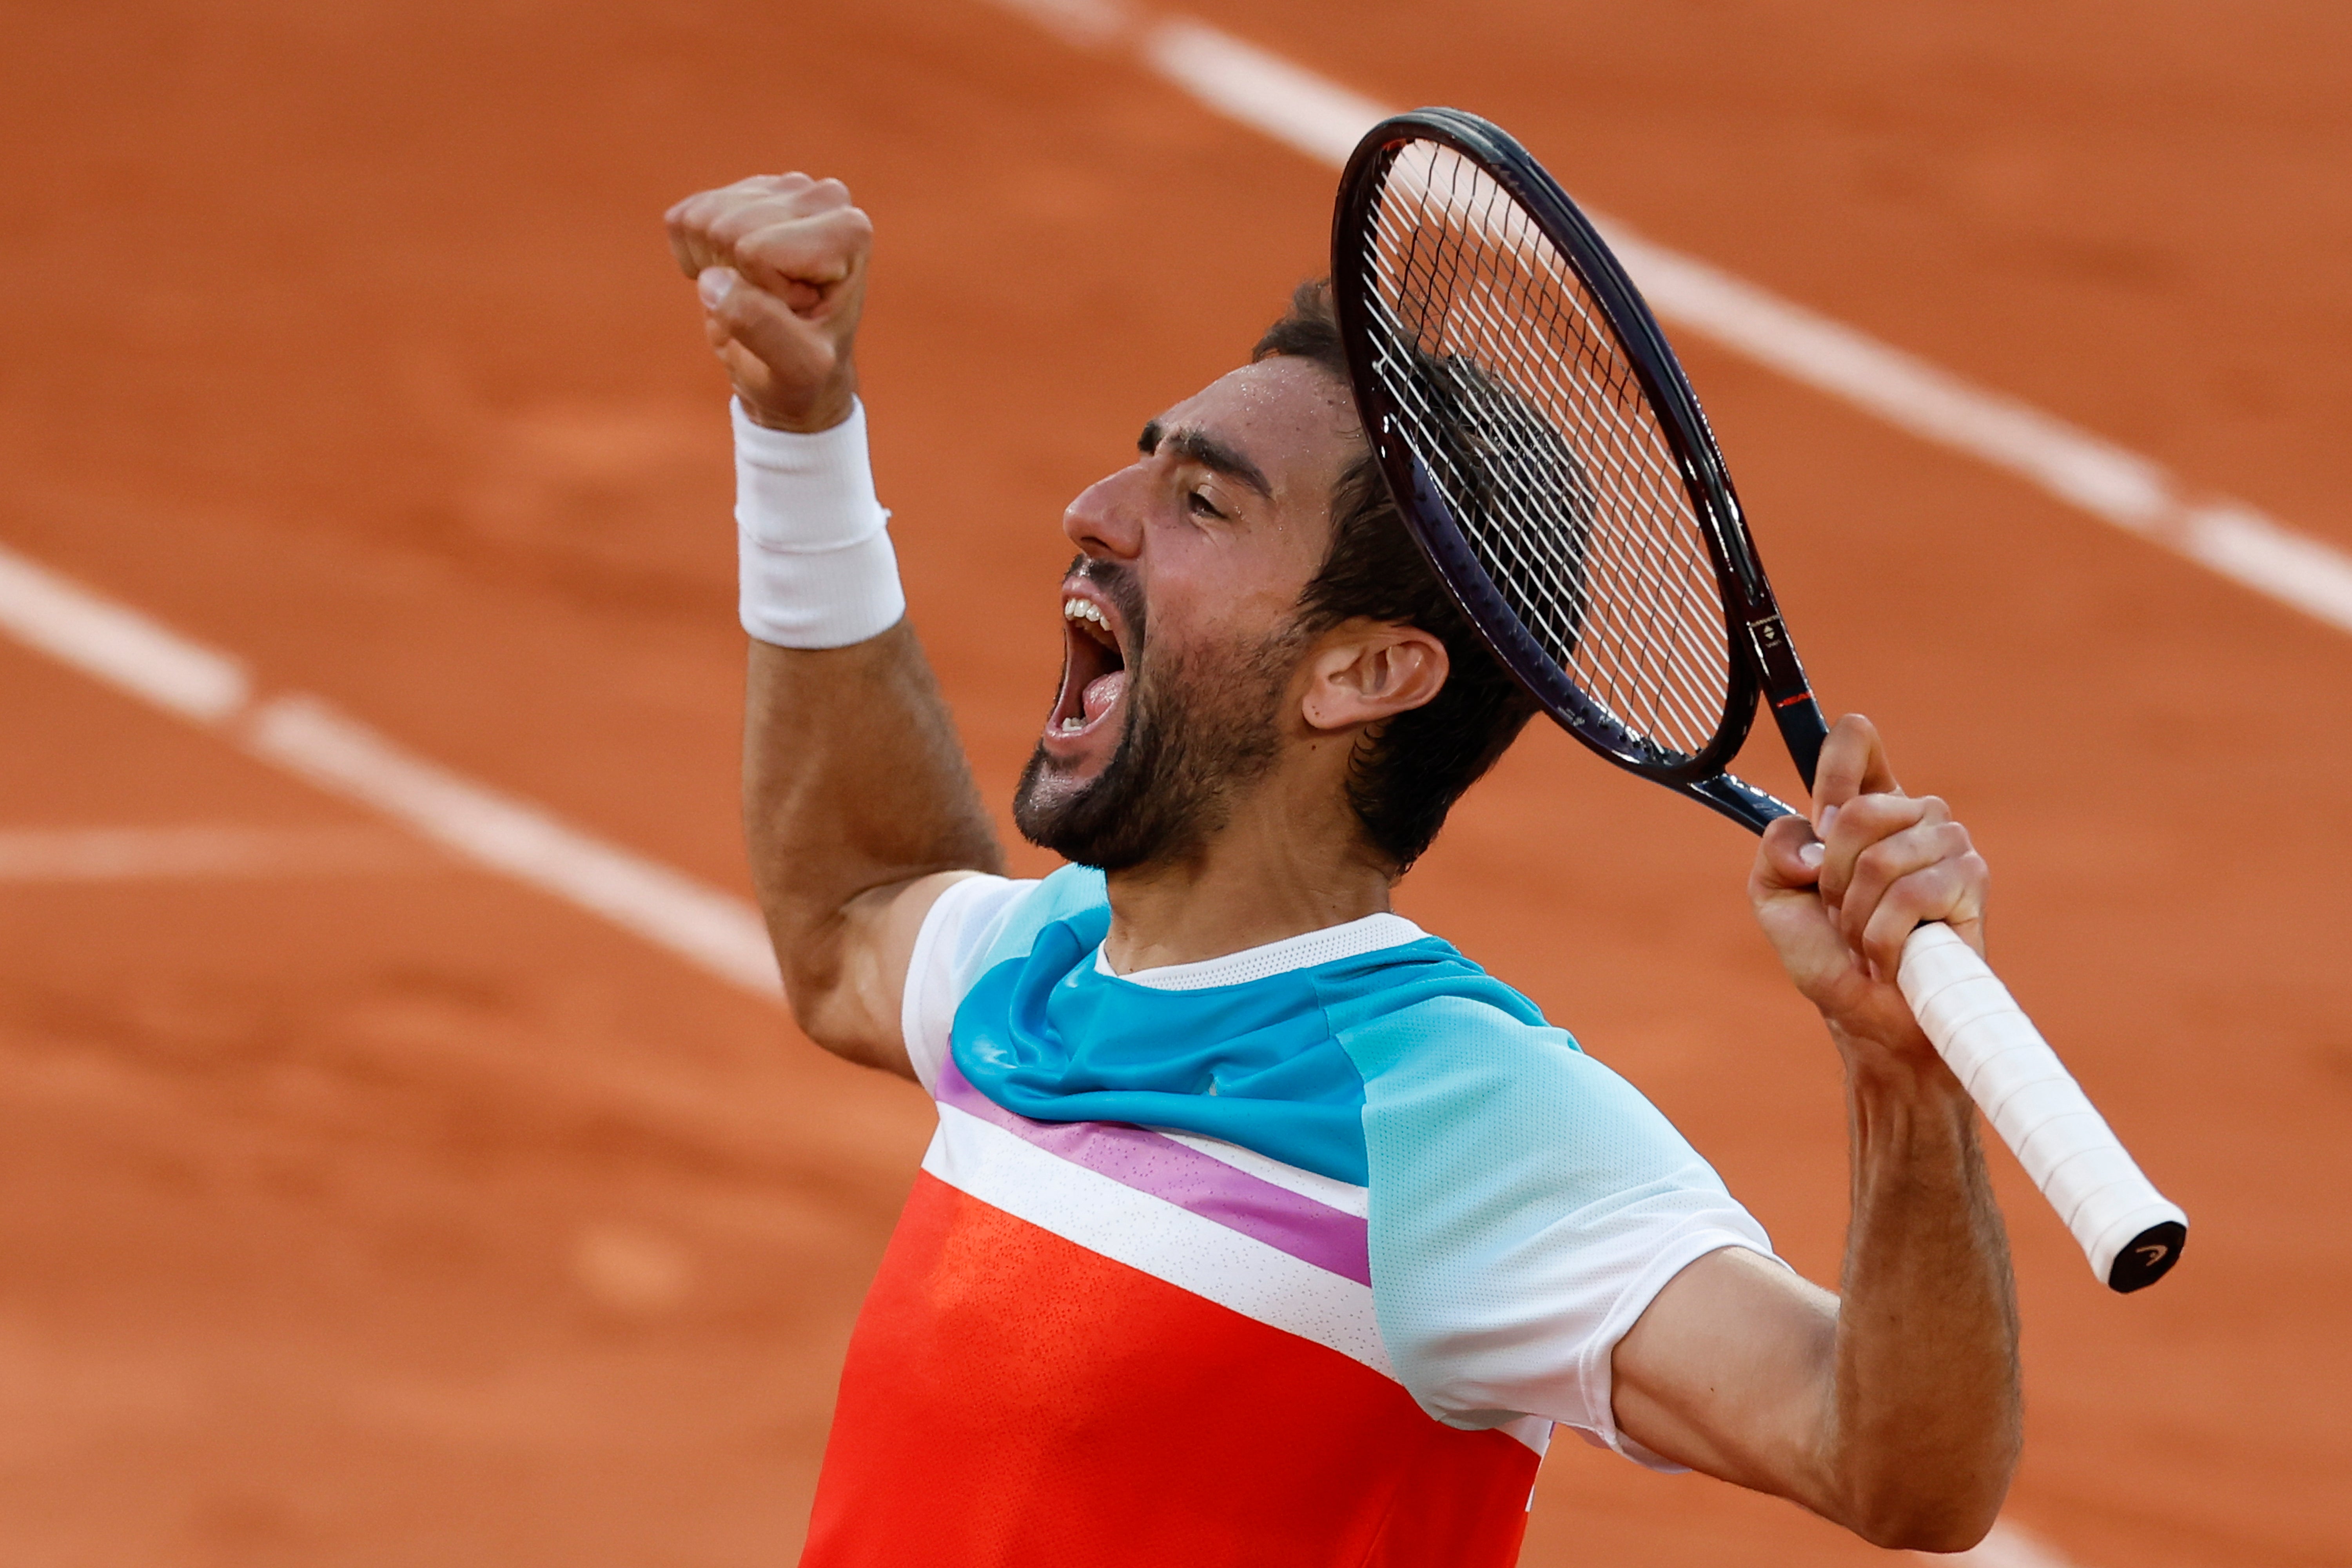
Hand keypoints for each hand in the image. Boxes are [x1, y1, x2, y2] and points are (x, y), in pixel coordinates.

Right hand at [664, 172, 872, 431]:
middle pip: (726, 228)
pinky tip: (733, 276)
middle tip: (773, 305)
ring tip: (756, 291)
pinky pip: (682, 218)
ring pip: (700, 219)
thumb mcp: (797, 368)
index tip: (797, 312)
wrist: (793, 375)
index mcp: (850, 229)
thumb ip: (763, 329)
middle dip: (737, 278)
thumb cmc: (806, 374)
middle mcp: (821, 196)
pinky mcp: (739, 194)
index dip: (764, 293)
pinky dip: (694, 257)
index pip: (756, 251)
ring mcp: (779, 189)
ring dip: (715, 267)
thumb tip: (713, 281)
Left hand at [1748, 715, 1989, 1062]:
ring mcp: (1948, 843)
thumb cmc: (1827, 953)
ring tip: (1867, 939)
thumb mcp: (1775, 895)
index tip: (1823, 809)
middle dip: (1834, 877)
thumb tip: (1816, 841)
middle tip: (1842, 914)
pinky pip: (1910, 896)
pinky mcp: (1971, 880)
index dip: (1836, 763)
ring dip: (1858, 914)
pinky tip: (1889, 957)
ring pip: (1882, 857)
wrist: (1865, 1016)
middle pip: (1860, 810)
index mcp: (1865, 808)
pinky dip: (1883, 938)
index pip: (1857, 743)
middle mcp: (1912, 815)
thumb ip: (1778, 850)